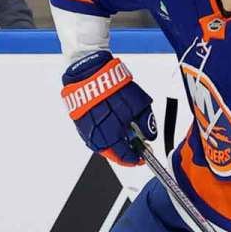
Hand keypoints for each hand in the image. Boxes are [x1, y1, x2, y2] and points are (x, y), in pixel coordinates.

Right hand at [60, 50, 156, 165]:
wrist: (88, 72)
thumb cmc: (113, 86)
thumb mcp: (139, 104)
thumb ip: (147, 123)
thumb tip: (150, 135)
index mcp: (112, 135)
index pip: (126, 157)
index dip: (136, 158)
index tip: (143, 156)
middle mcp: (98, 137)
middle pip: (114, 155)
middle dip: (126, 152)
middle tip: (135, 145)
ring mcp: (87, 132)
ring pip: (104, 147)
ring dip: (115, 144)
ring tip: (124, 134)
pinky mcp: (80, 125)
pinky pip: (94, 137)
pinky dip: (105, 136)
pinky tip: (112, 127)